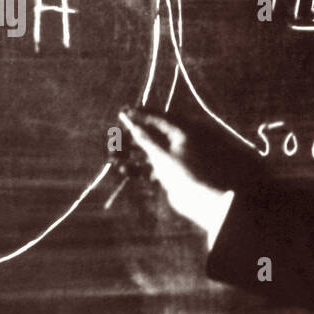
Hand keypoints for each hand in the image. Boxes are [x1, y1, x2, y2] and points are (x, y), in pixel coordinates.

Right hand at [118, 110, 230, 234]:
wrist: (200, 201)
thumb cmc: (184, 174)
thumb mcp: (161, 154)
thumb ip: (145, 138)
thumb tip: (131, 122)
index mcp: (183, 132)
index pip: (158, 118)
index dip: (140, 115)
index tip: (123, 112)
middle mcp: (179, 142)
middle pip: (151, 134)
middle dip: (131, 138)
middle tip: (113, 139)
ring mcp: (175, 158)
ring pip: (149, 151)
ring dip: (131, 154)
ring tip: (113, 157)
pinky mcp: (170, 173)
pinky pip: (151, 167)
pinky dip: (138, 168)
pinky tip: (124, 170)